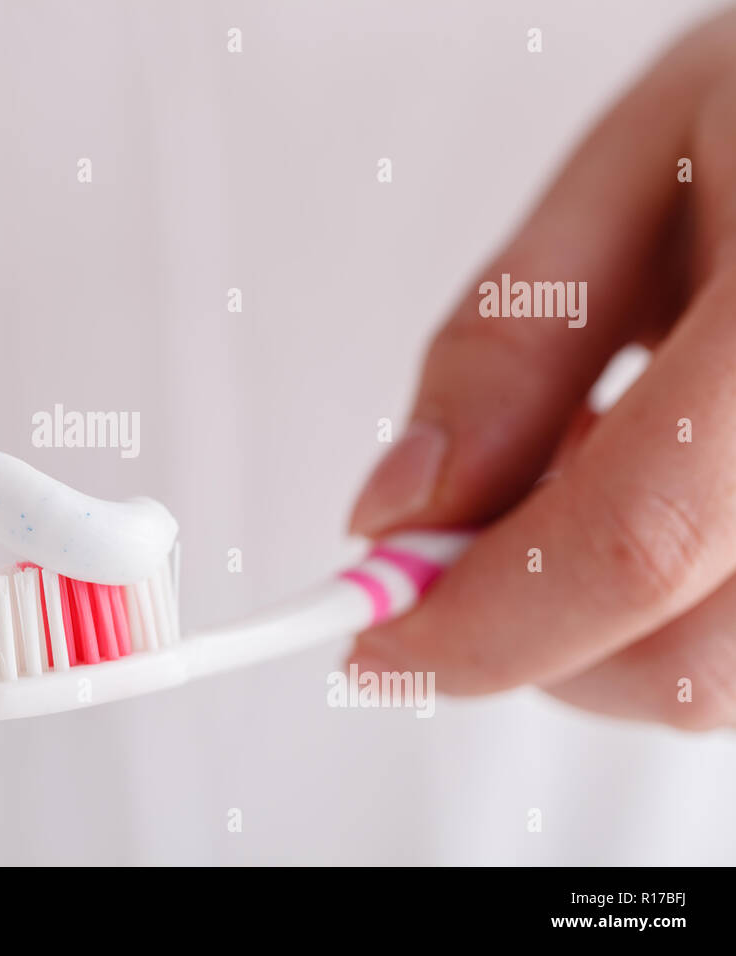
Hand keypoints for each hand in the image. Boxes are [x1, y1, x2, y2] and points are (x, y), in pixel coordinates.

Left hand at [348, 7, 735, 729]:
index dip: (475, 622)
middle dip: (523, 632)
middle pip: (679, 662)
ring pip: (715, 676)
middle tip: (453, 535)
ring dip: (596, 613)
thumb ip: (511, 349)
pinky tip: (655, 477)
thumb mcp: (630, 174)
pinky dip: (670, 593)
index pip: (632, 542)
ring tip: (589, 454)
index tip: (371, 636)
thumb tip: (398, 513)